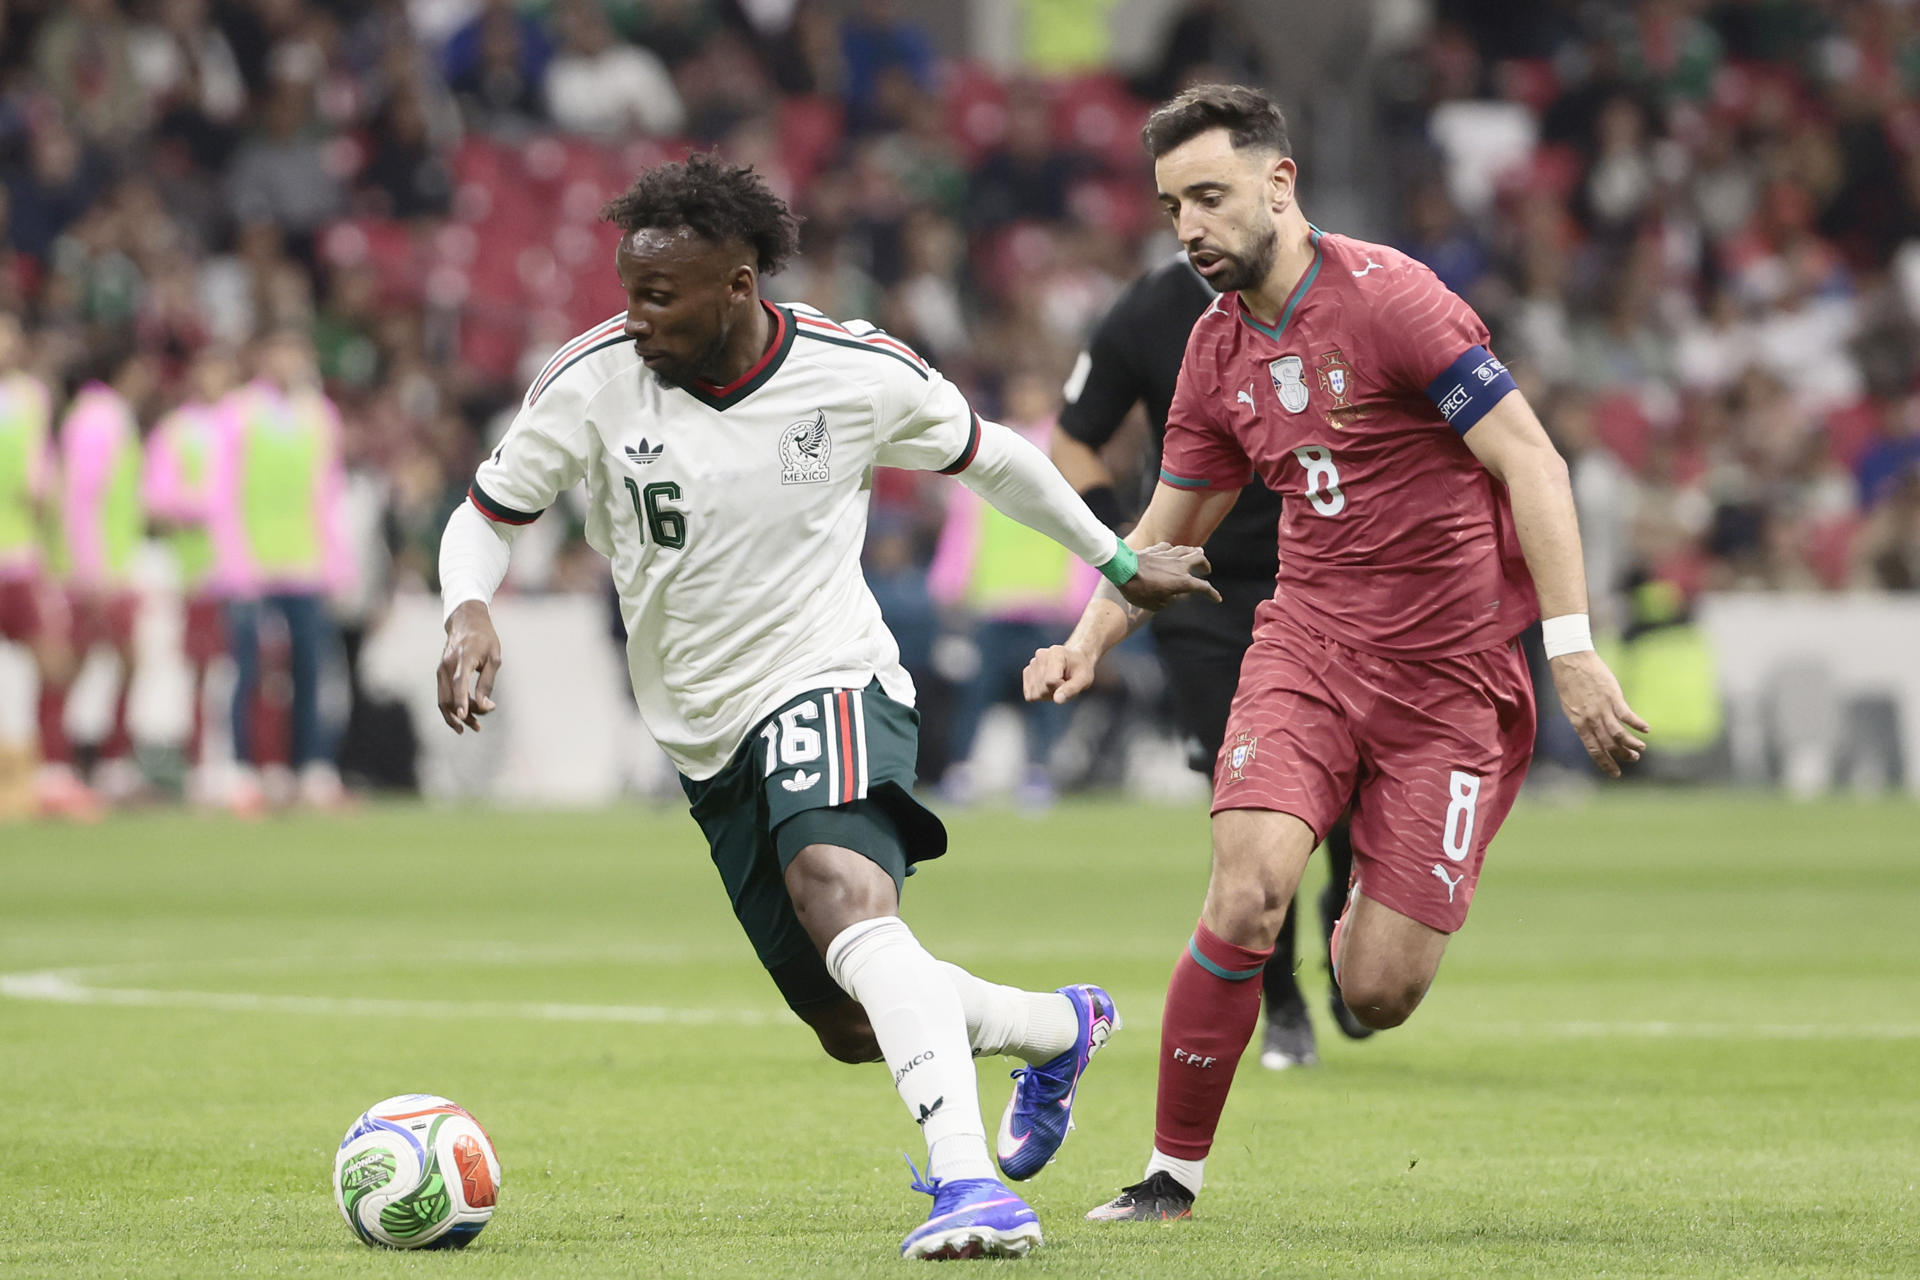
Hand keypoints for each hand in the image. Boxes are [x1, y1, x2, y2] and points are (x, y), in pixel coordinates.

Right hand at [436, 600, 501, 734]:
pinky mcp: (440, 673)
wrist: (466, 621)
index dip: (462, 700)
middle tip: (478, 727)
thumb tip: (486, 707)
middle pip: (450, 696)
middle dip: (464, 715)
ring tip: (473, 726)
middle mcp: (448, 665)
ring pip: (443, 699)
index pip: (460, 682)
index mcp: (464, 658)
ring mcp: (441, 669)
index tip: (464, 716)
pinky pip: (443, 694)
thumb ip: (488, 683)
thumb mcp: (494, 658)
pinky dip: (451, 707)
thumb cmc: (485, 639)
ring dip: (456, 715)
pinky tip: (462, 717)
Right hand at [1023, 643, 1097, 704]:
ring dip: (1047, 694)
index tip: (1069, 682)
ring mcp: (1032, 664)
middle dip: (1055, 692)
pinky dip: (1039, 695)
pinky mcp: (1027, 672)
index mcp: (1056, 653)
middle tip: (1064, 683)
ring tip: (1057, 684)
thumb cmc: (1080, 669)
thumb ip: (1072, 689)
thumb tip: (1057, 700)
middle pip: (1042, 689)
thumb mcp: (1084, 679)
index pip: (1051, 681)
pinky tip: (1049, 686)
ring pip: (1035, 694)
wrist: (1074, 660)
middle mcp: (1040, 655)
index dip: (1061, 687)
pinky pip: (1030, 695)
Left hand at [1118, 542, 1221, 609]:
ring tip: (1196, 555)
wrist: (1122, 570)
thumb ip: (1170, 600)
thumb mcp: (1156, 604)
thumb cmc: (1138, 591)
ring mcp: (1167, 555)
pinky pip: (1169, 548)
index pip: (1203, 587)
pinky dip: (1173, 551)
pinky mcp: (1156, 549)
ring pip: (1186, 549)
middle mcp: (1178, 565)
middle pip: (1198, 559)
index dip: (1212, 594)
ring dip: (1193, 553)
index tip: (1217, 599)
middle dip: (1204, 564)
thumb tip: (1176, 595)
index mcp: (1182, 581)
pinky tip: (1171, 552)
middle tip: (1206, 570)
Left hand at [1549, 650, 1648, 778]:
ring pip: (1618, 734)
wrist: (1570, 660)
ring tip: (1641, 749)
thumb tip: (1593, 732)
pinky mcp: (1612, 697)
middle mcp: (1590, 719)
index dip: (1605, 763)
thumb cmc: (1568, 682)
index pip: (1593, 749)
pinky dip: (1637, 724)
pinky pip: (1627, 715)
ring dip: (1632, 744)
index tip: (1616, 774)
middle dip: (1622, 755)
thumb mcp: (1570, 706)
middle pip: (1608, 745)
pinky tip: (1646, 729)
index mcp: (1578, 723)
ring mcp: (1601, 708)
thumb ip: (1582, 720)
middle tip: (1634, 759)